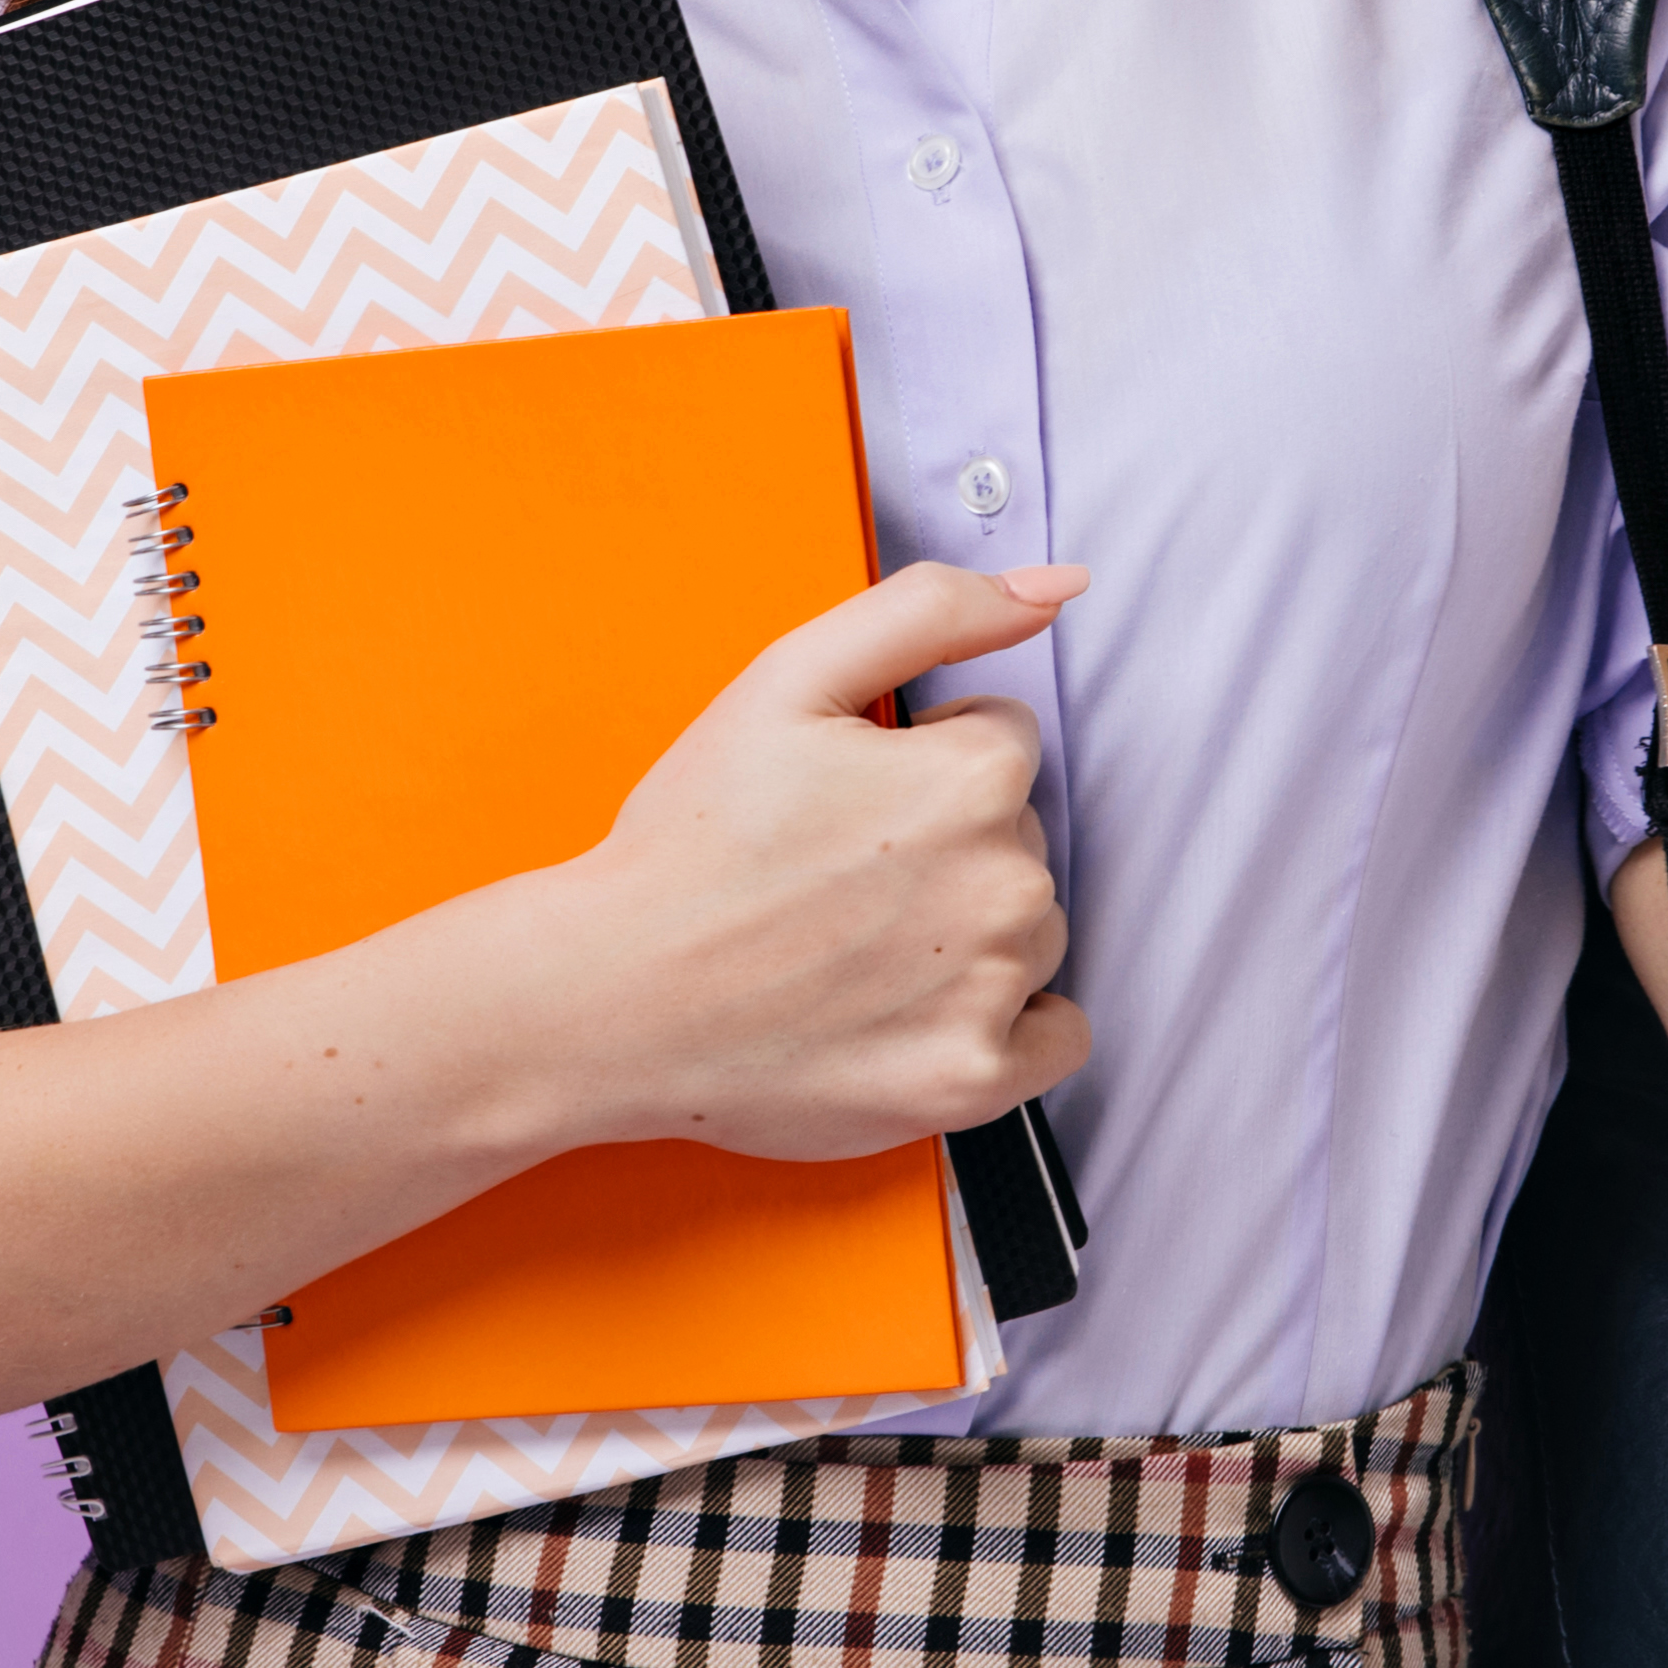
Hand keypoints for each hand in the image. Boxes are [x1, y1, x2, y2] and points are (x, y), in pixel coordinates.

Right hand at [540, 560, 1089, 1163]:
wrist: (611, 996)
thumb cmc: (691, 843)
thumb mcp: (791, 677)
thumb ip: (933, 609)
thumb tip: (1056, 585)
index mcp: (974, 776)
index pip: (1002, 741)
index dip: (920, 759)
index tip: (850, 799)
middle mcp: (1006, 883)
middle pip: (1021, 837)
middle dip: (948, 843)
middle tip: (837, 877)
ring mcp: (992, 990)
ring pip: (1033, 930)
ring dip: (971, 930)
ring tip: (857, 946)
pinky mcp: (973, 1082)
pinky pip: (1056, 1035)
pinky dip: (1007, 1025)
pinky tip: (918, 1009)